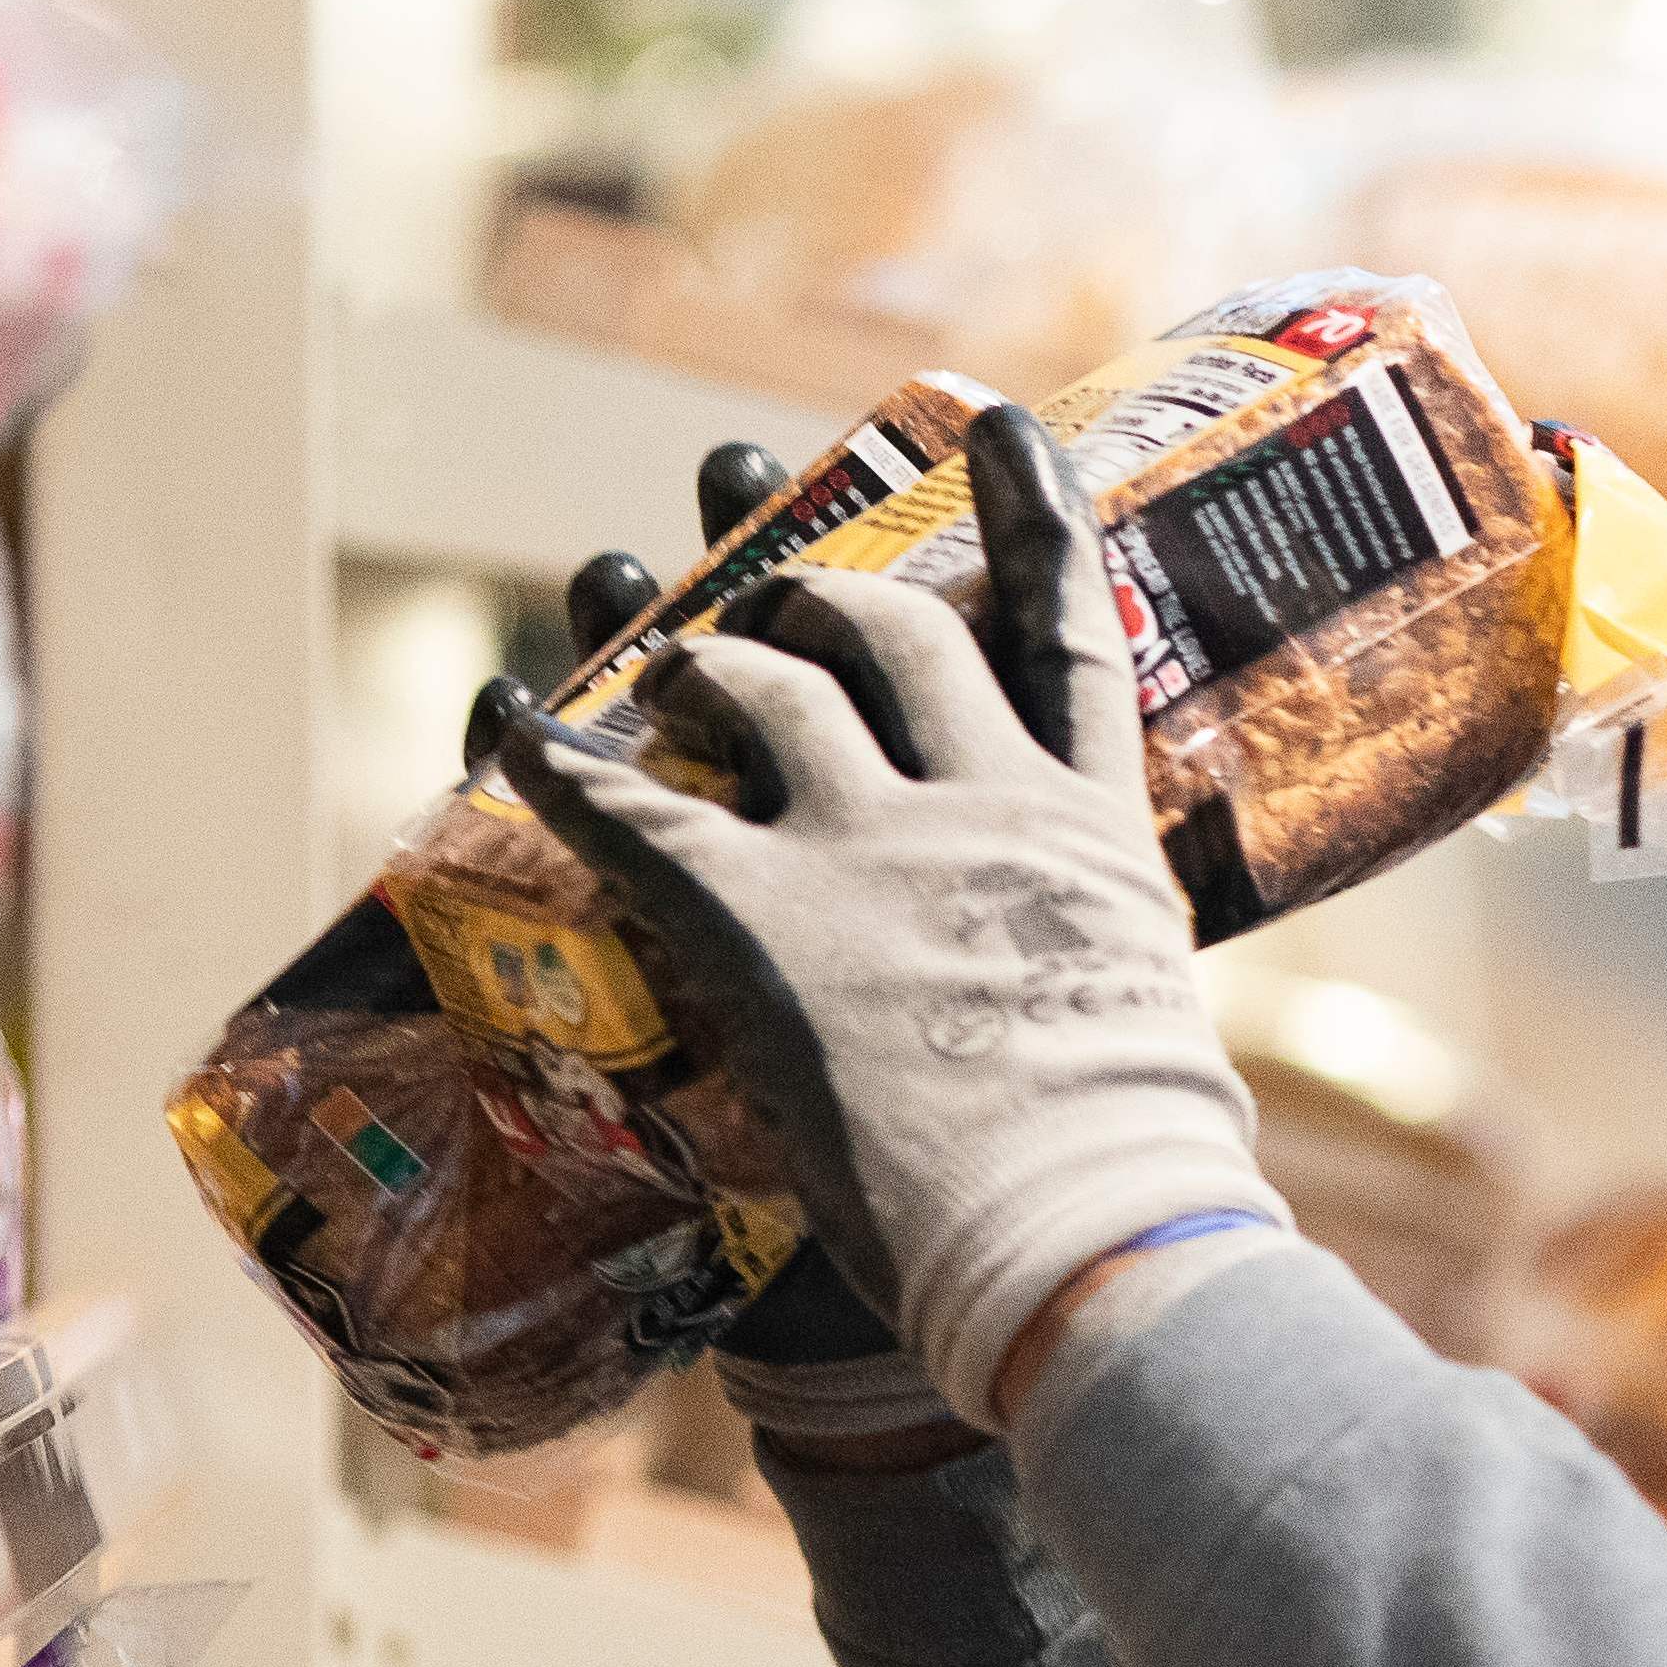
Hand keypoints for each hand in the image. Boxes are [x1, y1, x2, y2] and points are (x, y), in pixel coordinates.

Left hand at [494, 405, 1283, 1431]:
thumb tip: (1127, 1036)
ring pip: (763, 688)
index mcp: (1095, 831)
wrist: (1088, 1241)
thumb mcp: (1154, 1036)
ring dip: (695, 657)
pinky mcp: (768, 920)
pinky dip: (558, 762)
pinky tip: (512, 729)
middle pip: (894, 634)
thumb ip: (1106, 984)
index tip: (997, 425)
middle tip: (772, 607)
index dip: (1033, 512)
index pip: (1072, 630)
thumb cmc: (1142, 1184)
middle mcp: (986, 803)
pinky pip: (633, 808)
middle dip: (818, 599)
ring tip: (659, 662)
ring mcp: (873, 848)